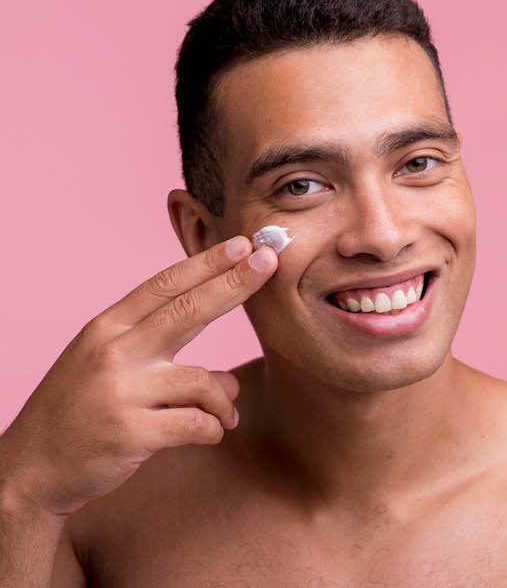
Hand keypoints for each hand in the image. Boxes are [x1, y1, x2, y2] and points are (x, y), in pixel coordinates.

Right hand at [0, 236, 277, 518]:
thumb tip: (227, 381)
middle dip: (234, 282)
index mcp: (109, 327)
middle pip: (188, 309)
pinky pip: (197, 423)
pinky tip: (211, 432)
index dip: (207, 263)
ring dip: (223, 400)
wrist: (30, 468)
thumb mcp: (110, 367)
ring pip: (203, 380)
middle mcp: (113, 351)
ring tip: (225, 414)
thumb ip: (169, 363)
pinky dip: (214, 428)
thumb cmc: (78, 410)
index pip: (166, 285)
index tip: (242, 245)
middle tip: (270, 260)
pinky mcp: (129, 432)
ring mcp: (120, 391)